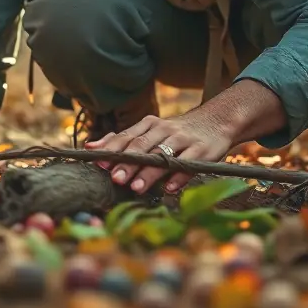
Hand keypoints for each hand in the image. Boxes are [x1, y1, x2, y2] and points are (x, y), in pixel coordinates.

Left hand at [85, 110, 234, 194]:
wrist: (216, 121)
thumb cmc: (176, 132)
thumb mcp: (151, 130)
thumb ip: (124, 139)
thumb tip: (91, 146)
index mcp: (150, 124)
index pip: (128, 137)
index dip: (113, 150)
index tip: (99, 163)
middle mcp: (165, 130)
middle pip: (143, 146)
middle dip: (128, 163)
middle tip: (116, 178)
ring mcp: (184, 140)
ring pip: (163, 156)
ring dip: (149, 172)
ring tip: (136, 187)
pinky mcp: (202, 151)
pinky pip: (188, 164)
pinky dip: (178, 176)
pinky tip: (168, 187)